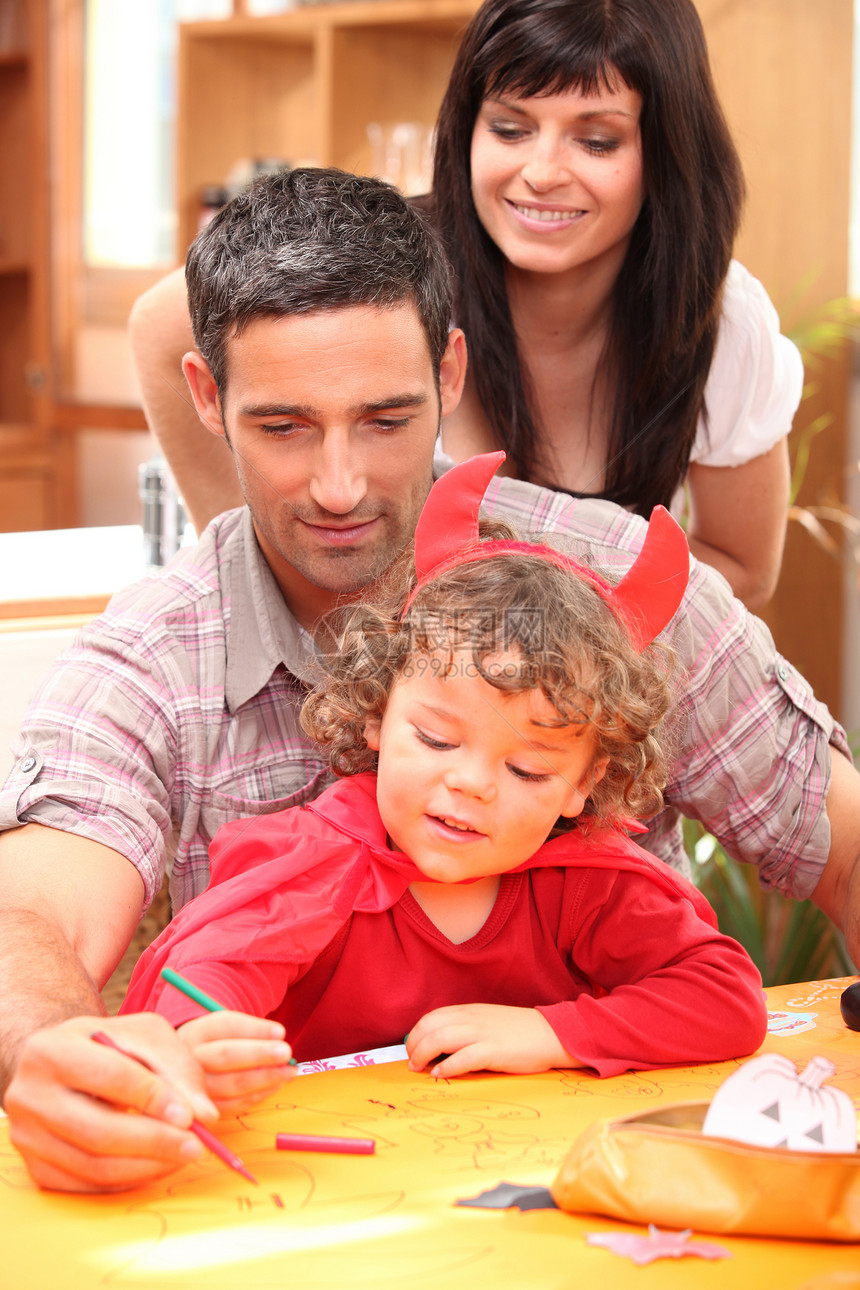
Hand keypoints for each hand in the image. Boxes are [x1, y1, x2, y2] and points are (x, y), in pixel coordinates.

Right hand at [5, 1013, 218, 1192]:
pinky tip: (155, 1165)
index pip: (109, 1076)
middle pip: (97, 1130)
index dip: (153, 1098)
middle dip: (155, 1142)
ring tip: (183, 1156)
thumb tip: (205, 1115)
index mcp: (51, 1049)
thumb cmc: (108, 1045)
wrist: (59, 1065)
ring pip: (92, 1164)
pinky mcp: (33, 1167)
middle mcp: (28, 1094)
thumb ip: (178, 1067)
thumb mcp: (144, 1036)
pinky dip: (127, 1179)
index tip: (191, 1116)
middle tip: (196, 1147)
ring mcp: (26, 1135)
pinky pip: (85, 1184)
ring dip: (147, 1166)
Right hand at [178, 1012, 294, 1114]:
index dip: (255, 1029)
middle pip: (226, 1055)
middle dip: (260, 1054)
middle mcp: (189, 1060)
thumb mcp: (226, 1030)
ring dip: (266, 1078)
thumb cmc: (216, 1045)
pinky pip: (235, 1105)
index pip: (226, 1026)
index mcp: (197, 1032)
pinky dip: (259, 1095)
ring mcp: (194, 1089)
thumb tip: (279, 1037)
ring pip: (233, 1084)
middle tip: (286, 1053)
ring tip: (288, 1072)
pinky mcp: (204, 1110)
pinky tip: (275, 1085)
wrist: (188, 1070)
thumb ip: (250, 1031)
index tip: (281, 1032)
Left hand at [405, 1004, 574, 1077]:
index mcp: (469, 1011)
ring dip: (423, 1055)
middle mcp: (471, 1019)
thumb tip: (442, 1047)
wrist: (550, 1034)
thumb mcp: (487, 1021)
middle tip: (412, 1062)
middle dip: (414, 1045)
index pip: (432, 1017)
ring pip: (439, 1039)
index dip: (417, 1034)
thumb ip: (466, 1028)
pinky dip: (446, 1067)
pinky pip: (462, 1058)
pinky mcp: (492, 1051)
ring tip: (419, 1069)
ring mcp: (481, 1034)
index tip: (413, 1049)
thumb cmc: (519, 1031)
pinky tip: (440, 1074)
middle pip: (430, 1027)